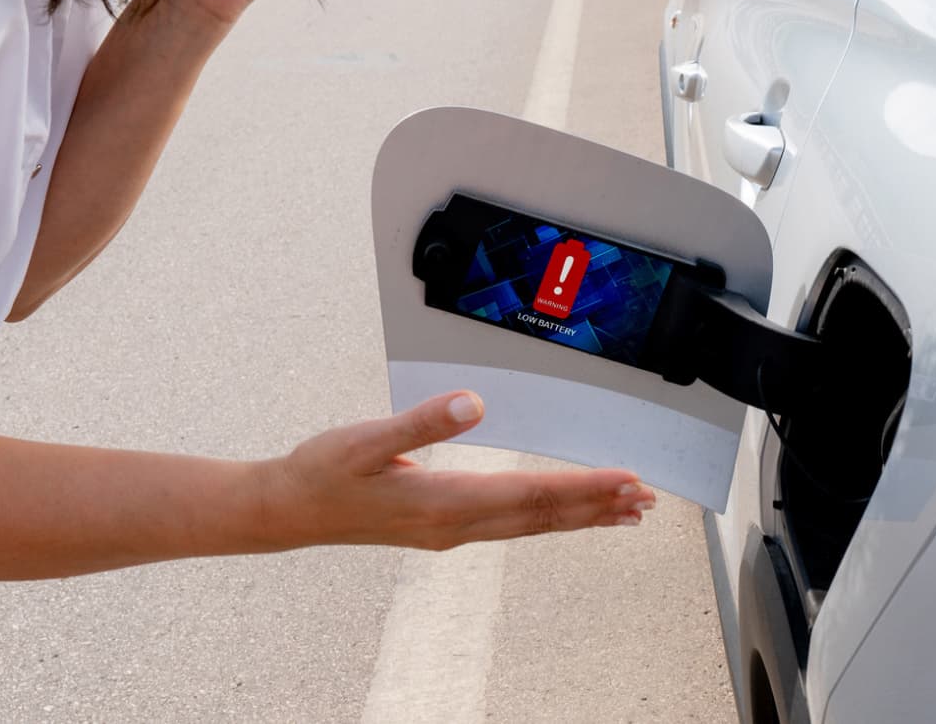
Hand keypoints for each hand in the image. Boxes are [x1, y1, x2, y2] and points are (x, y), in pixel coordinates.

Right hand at [253, 391, 654, 550]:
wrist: (289, 509)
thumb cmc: (321, 473)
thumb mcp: (363, 440)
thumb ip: (420, 420)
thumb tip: (471, 403)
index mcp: (444, 502)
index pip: (531, 495)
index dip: (583, 488)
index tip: (626, 480)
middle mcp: (455, 524)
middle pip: (541, 517)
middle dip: (597, 507)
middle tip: (646, 500)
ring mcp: (450, 531)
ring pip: (530, 526)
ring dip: (579, 518)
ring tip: (622, 513)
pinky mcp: (442, 527)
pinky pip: (511, 525)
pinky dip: (546, 518)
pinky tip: (559, 515)